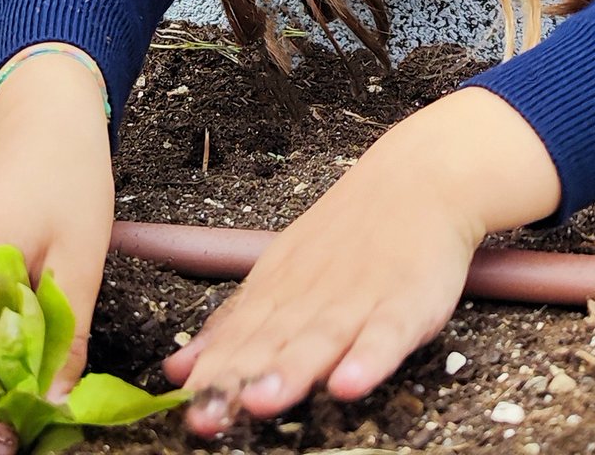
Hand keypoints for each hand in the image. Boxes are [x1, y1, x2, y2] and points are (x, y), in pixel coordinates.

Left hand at [162, 89, 561, 435]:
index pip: (235, 337)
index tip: (181, 408)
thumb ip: (235, 323)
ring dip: (289, 371)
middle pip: (269, 342)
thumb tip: (176, 369)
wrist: (418, 179)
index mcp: (277, 288)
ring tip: (261, 401)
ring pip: (319, 339)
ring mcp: (358, 297)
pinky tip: (349, 384)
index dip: (209, 373)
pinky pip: (386, 335)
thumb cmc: (348, 233)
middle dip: (235, 379)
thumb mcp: (282, 270)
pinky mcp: (406, 303)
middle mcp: (310, 294)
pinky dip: (368, 360)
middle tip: (206, 415)